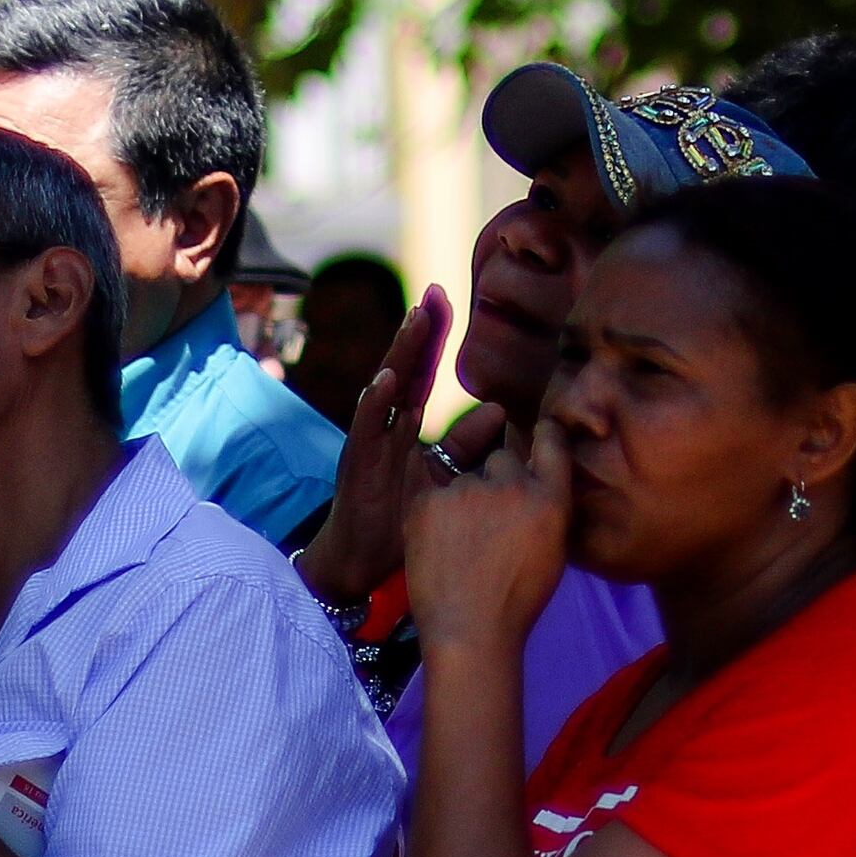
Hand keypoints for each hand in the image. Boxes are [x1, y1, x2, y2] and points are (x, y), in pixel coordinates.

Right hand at [302, 288, 460, 612]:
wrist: (357, 562)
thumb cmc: (396, 519)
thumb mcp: (440, 476)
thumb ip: (464, 445)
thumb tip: (500, 410)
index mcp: (402, 425)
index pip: (421, 372)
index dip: (432, 338)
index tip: (445, 298)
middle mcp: (383, 426)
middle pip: (402, 370)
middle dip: (417, 331)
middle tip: (433, 294)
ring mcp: (367, 443)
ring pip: (383, 390)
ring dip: (399, 354)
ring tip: (415, 321)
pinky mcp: (354, 465)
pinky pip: (364, 430)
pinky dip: (374, 403)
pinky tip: (385, 380)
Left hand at [405, 407, 576, 658]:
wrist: (471, 631)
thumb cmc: (517, 601)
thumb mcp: (552, 550)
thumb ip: (548, 507)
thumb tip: (536, 481)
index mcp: (550, 498)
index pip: (551, 441)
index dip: (543, 434)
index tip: (536, 435)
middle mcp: (512, 484)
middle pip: (502, 458)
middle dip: (496, 478)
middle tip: (487, 520)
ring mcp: (468, 490)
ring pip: (464, 476)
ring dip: (463, 497)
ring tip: (459, 543)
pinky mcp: (429, 500)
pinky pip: (431, 491)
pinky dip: (433, 512)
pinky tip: (438, 545)